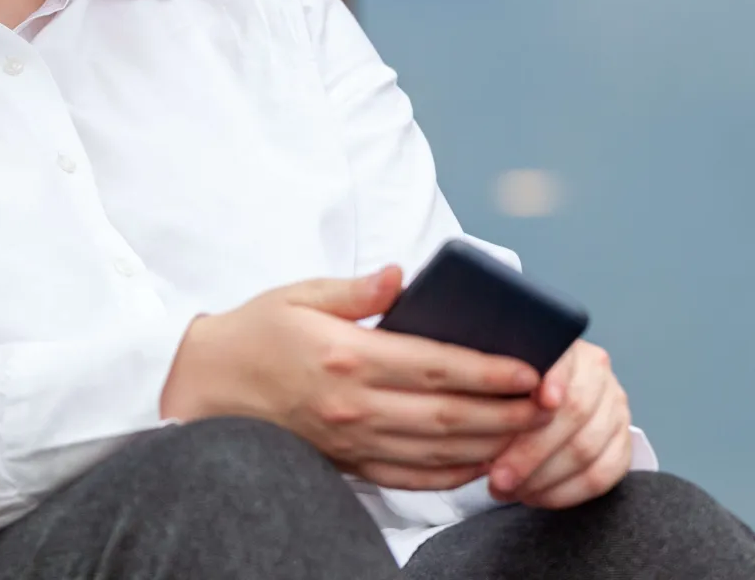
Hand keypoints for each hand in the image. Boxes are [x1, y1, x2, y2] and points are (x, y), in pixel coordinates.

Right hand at [161, 265, 551, 490]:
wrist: (205, 386)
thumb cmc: (257, 332)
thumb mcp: (300, 293)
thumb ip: (356, 290)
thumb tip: (403, 275)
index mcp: (346, 355)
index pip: (436, 367)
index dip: (490, 373)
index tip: (531, 371)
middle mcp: (353, 405)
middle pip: (447, 417)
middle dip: (506, 413)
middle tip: (549, 406)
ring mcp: (350, 441)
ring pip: (436, 453)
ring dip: (489, 445)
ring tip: (529, 432)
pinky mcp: (345, 464)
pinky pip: (409, 478)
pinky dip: (451, 475)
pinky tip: (481, 463)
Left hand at [484, 340, 632, 508]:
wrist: (529, 410)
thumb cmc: (505, 391)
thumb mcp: (497, 376)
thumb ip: (496, 380)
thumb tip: (481, 396)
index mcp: (569, 347)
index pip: (567, 360)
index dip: (557, 380)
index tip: (542, 402)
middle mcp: (599, 375)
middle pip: (575, 412)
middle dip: (532, 451)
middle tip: (498, 477)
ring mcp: (615, 410)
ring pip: (587, 449)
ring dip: (543, 477)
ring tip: (508, 490)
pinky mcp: (622, 445)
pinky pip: (601, 476)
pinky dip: (566, 492)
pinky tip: (536, 497)